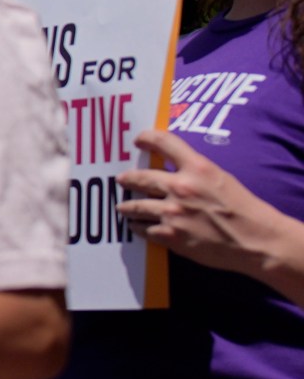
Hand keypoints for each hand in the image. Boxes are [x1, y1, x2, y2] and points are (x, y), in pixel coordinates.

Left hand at [120, 129, 303, 278]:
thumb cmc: (244, 209)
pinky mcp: (171, 235)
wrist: (256, 240)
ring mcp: (173, 212)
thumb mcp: (222, 179)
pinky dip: (140, 228)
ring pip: (137, 206)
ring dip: (128, 207)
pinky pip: (145, 229)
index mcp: (198, 168)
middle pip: (140, 178)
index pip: (164, 142)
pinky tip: (137, 227)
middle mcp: (181, 187)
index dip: (148, 138)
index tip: (139, 140)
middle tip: (121, 179)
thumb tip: (177, 171)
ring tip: (123, 207)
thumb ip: (197, 173)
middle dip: (127, 179)